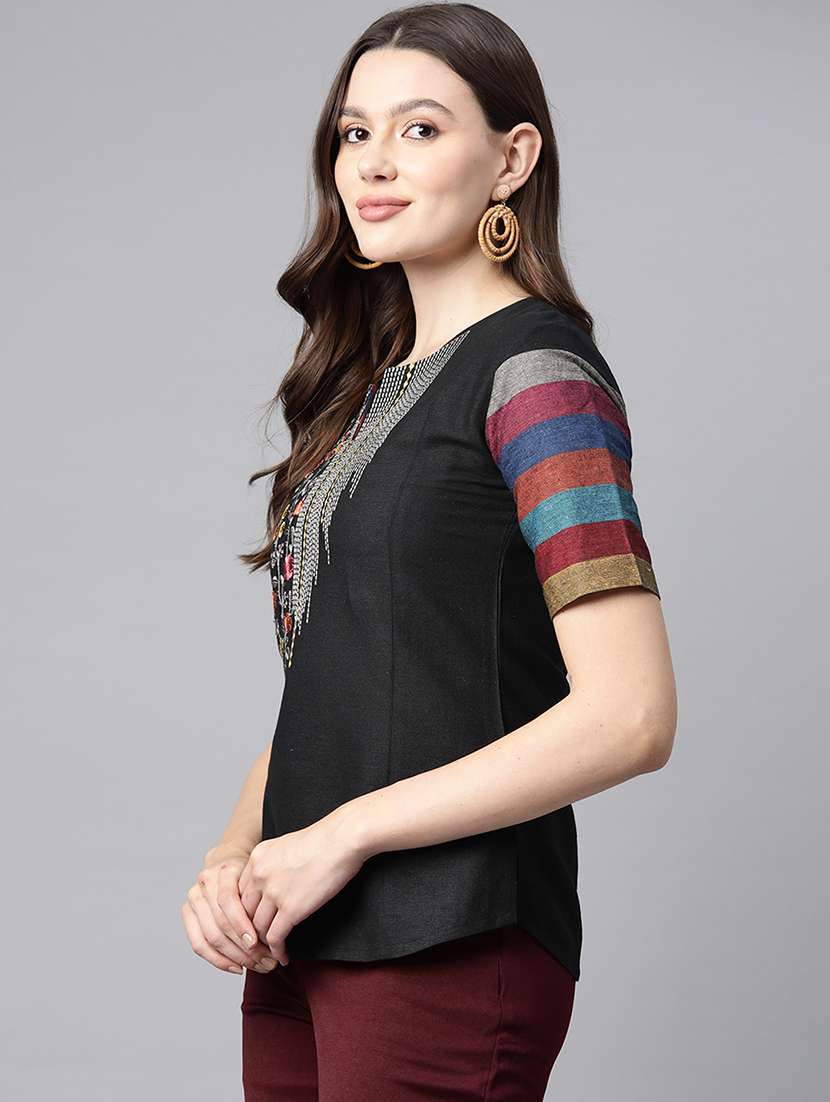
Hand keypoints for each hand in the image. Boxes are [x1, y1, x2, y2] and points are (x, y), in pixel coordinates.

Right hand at [181, 844, 279, 975]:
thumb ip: (264, 895)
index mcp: (224, 870)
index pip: (228, 901)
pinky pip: (199, 944)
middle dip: (245, 948)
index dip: (242, 925)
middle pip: (220, 923)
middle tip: (267, 961)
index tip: (259, 944)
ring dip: (235, 957)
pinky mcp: (187, 913)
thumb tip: (280, 929)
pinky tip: (237, 967)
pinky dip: (218, 960)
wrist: (226, 859)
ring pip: (211, 937)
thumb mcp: (260, 875)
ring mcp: (194, 898)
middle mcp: (205, 883)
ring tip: (257, 966)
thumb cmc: (249, 871)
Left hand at [237, 808, 366, 965]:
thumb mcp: (286, 845)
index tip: (252, 925)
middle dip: (250, 932)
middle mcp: (259, 874)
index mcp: (256, 857)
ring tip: (270, 954)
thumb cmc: (324, 839)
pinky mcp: (291, 908)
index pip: (239, 894)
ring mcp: (273, 892)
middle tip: (258, 945)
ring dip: (263, 945)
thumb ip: (273, 864)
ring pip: (257, 929)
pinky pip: (275, 937)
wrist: (343, 838)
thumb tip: (274, 883)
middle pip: (244, 913)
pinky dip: (277, 951)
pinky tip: (283, 956)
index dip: (244, 913)